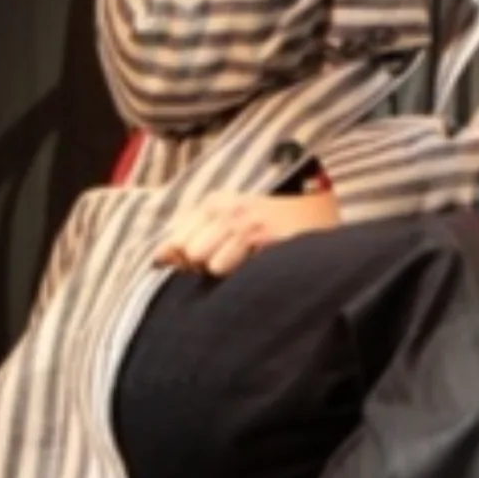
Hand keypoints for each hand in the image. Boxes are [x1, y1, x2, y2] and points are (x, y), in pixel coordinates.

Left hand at [153, 188, 340, 276]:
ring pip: (205, 261)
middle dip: (203, 265)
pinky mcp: (258, 233)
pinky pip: (223, 267)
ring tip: (249, 261)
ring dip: (224, 271)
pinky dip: (238, 275)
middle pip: (187, 252)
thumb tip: (157, 258)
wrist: (321, 217)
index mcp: (214, 202)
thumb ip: (191, 241)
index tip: (217, 257)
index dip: (188, 258)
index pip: (175, 240)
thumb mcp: (230, 228)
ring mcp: (241, 218)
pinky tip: (259, 262)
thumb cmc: (275, 231)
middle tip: (236, 259)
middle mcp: (223, 205)